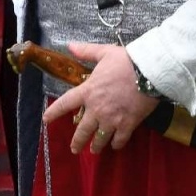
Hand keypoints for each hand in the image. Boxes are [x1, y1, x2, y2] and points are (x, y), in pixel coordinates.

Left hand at [42, 43, 159, 154]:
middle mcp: (97, 109)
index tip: (46, 120)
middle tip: (75, 149)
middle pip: (82, 130)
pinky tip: (115, 145)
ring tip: (94, 150)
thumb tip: (70, 46)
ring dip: (96, 146)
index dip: (54, 112)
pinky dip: (116, 144)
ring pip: (100, 139)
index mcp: (88, 91)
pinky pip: (119, 140)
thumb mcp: (103, 52)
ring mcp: (112, 119)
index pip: (65, 104)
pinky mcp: (127, 125)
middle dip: (77, 141)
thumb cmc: (125, 61)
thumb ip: (86, 51)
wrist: (148, 72)